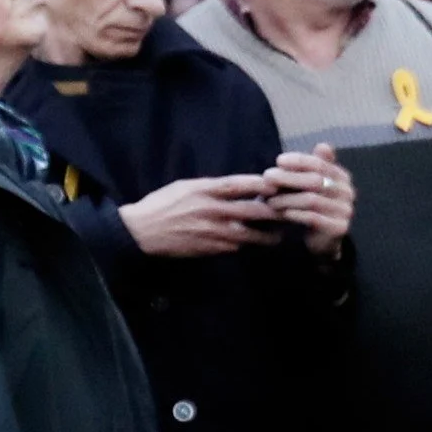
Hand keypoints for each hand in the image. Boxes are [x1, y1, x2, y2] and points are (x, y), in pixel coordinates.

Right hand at [120, 173, 277, 257]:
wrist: (142, 231)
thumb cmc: (162, 204)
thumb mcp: (185, 187)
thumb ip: (210, 188)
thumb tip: (236, 187)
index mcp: (203, 190)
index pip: (238, 184)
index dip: (260, 184)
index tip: (277, 183)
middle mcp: (211, 210)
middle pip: (251, 210)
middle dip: (273, 212)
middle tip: (289, 212)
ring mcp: (212, 231)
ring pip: (248, 234)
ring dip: (266, 235)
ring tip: (278, 236)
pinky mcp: (209, 248)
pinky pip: (235, 247)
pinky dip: (247, 245)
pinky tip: (255, 245)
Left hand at [268, 147, 351, 252]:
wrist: (324, 241)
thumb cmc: (314, 208)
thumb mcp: (313, 184)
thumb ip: (315, 166)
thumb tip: (323, 145)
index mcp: (342, 177)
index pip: (320, 164)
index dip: (299, 161)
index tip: (278, 161)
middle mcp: (347, 192)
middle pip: (314, 180)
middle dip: (288, 178)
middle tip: (266, 178)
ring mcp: (345, 211)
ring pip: (311, 200)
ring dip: (286, 199)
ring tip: (270, 200)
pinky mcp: (339, 228)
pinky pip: (313, 218)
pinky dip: (294, 214)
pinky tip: (282, 213)